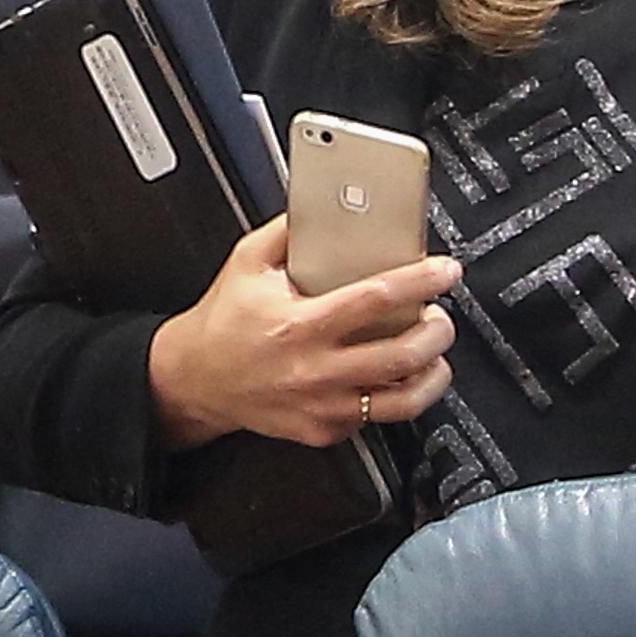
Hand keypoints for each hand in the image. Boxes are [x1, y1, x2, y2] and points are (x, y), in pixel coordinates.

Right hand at [142, 218, 460, 450]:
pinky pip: (374, 419)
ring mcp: (320, 406)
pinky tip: (391, 379)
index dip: (421, 281)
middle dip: (438, 331)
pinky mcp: (321, 430)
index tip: (444, 271)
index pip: (377, 298)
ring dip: (431, 375)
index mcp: (298, 324)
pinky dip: (393, 397)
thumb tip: (327, 206)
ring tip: (432, 356)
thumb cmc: (222, 324)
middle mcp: (312, 369)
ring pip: (402, 400)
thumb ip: (288, 232)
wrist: (191, 381)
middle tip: (440, 317)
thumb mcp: (246, 265)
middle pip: (404, 354)